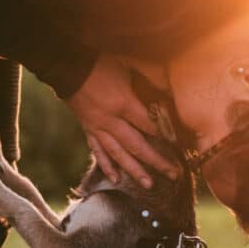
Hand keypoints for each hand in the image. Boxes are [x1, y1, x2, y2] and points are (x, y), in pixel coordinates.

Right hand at [67, 56, 179, 187]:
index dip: (166, 137)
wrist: (68, 66)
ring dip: (134, 171)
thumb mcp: (129, 64)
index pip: (150, 126)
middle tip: (173, 175)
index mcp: (123, 104)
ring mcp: (98, 128)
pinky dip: (107, 166)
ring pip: (118, 155)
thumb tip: (171, 88)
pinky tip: (116, 179)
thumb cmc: (101, 62)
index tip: (181, 147)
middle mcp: (111, 121)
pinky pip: (98, 152)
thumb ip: (151, 76)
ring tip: (148, 185)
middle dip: (157, 162)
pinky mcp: (88, 130)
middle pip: (137, 147)